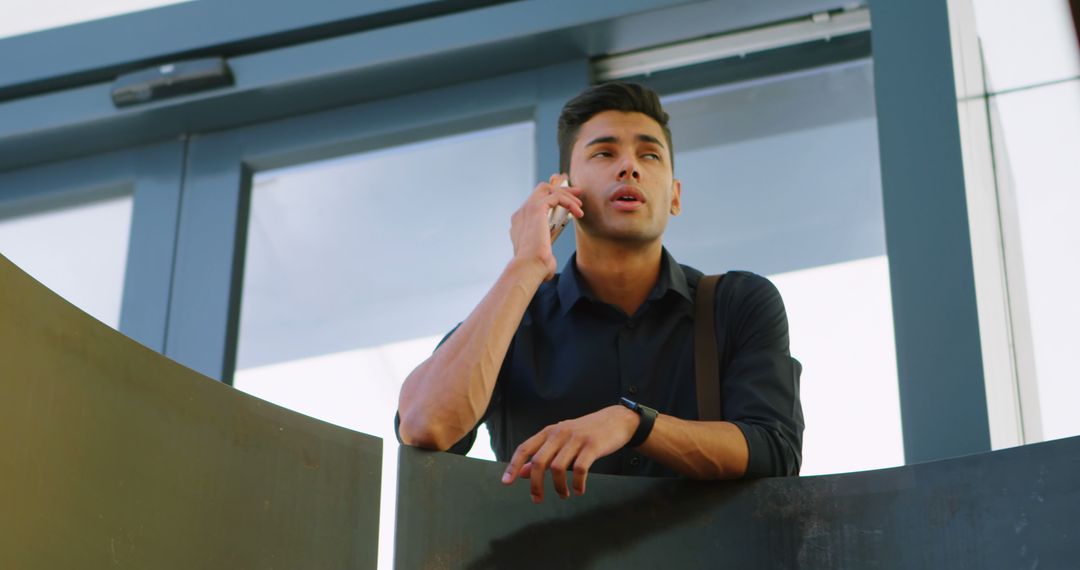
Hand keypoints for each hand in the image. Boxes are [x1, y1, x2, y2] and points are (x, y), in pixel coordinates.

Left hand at [500, 405, 637, 502]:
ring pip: (557, 468)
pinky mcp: (592, 446)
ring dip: (558, 487)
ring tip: (564, 495)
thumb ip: (542, 454)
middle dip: (536, 484)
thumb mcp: (561, 440)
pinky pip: (580, 469)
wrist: (617, 420)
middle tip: (537, 499)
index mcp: (549, 432)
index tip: (506, 482)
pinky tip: (579, 490)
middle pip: (538, 462)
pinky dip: (577, 484)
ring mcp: (576, 439)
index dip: (513, 465)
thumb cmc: (586, 432)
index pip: (525, 448)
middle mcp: (560, 433)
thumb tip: (521, 472)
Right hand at [510, 174, 583, 279]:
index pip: (535, 202)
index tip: (567, 204)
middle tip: (577, 193)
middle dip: (560, 189)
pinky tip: (578, 212)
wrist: (529, 268)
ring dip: (566, 194)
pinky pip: (556, 196)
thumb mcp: (541, 257)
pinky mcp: (536, 208)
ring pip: (548, 189)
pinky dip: (569, 201)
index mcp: (520, 223)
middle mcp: (521, 213)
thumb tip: (549, 262)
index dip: (552, 199)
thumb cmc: (535, 268)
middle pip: (541, 190)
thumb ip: (544, 253)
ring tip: (580, 204)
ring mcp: (527, 209)